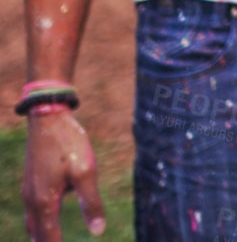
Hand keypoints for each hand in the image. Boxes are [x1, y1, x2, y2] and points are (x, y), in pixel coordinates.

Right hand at [23, 112, 103, 240]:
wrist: (48, 118)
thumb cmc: (69, 144)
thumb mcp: (86, 172)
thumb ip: (91, 203)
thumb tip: (98, 231)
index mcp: (45, 201)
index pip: (50, 236)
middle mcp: (32, 199)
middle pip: (37, 232)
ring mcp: (28, 189)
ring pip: (32, 221)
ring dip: (39, 234)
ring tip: (47, 241)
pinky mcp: (31, 180)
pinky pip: (32, 208)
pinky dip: (37, 220)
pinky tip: (44, 218)